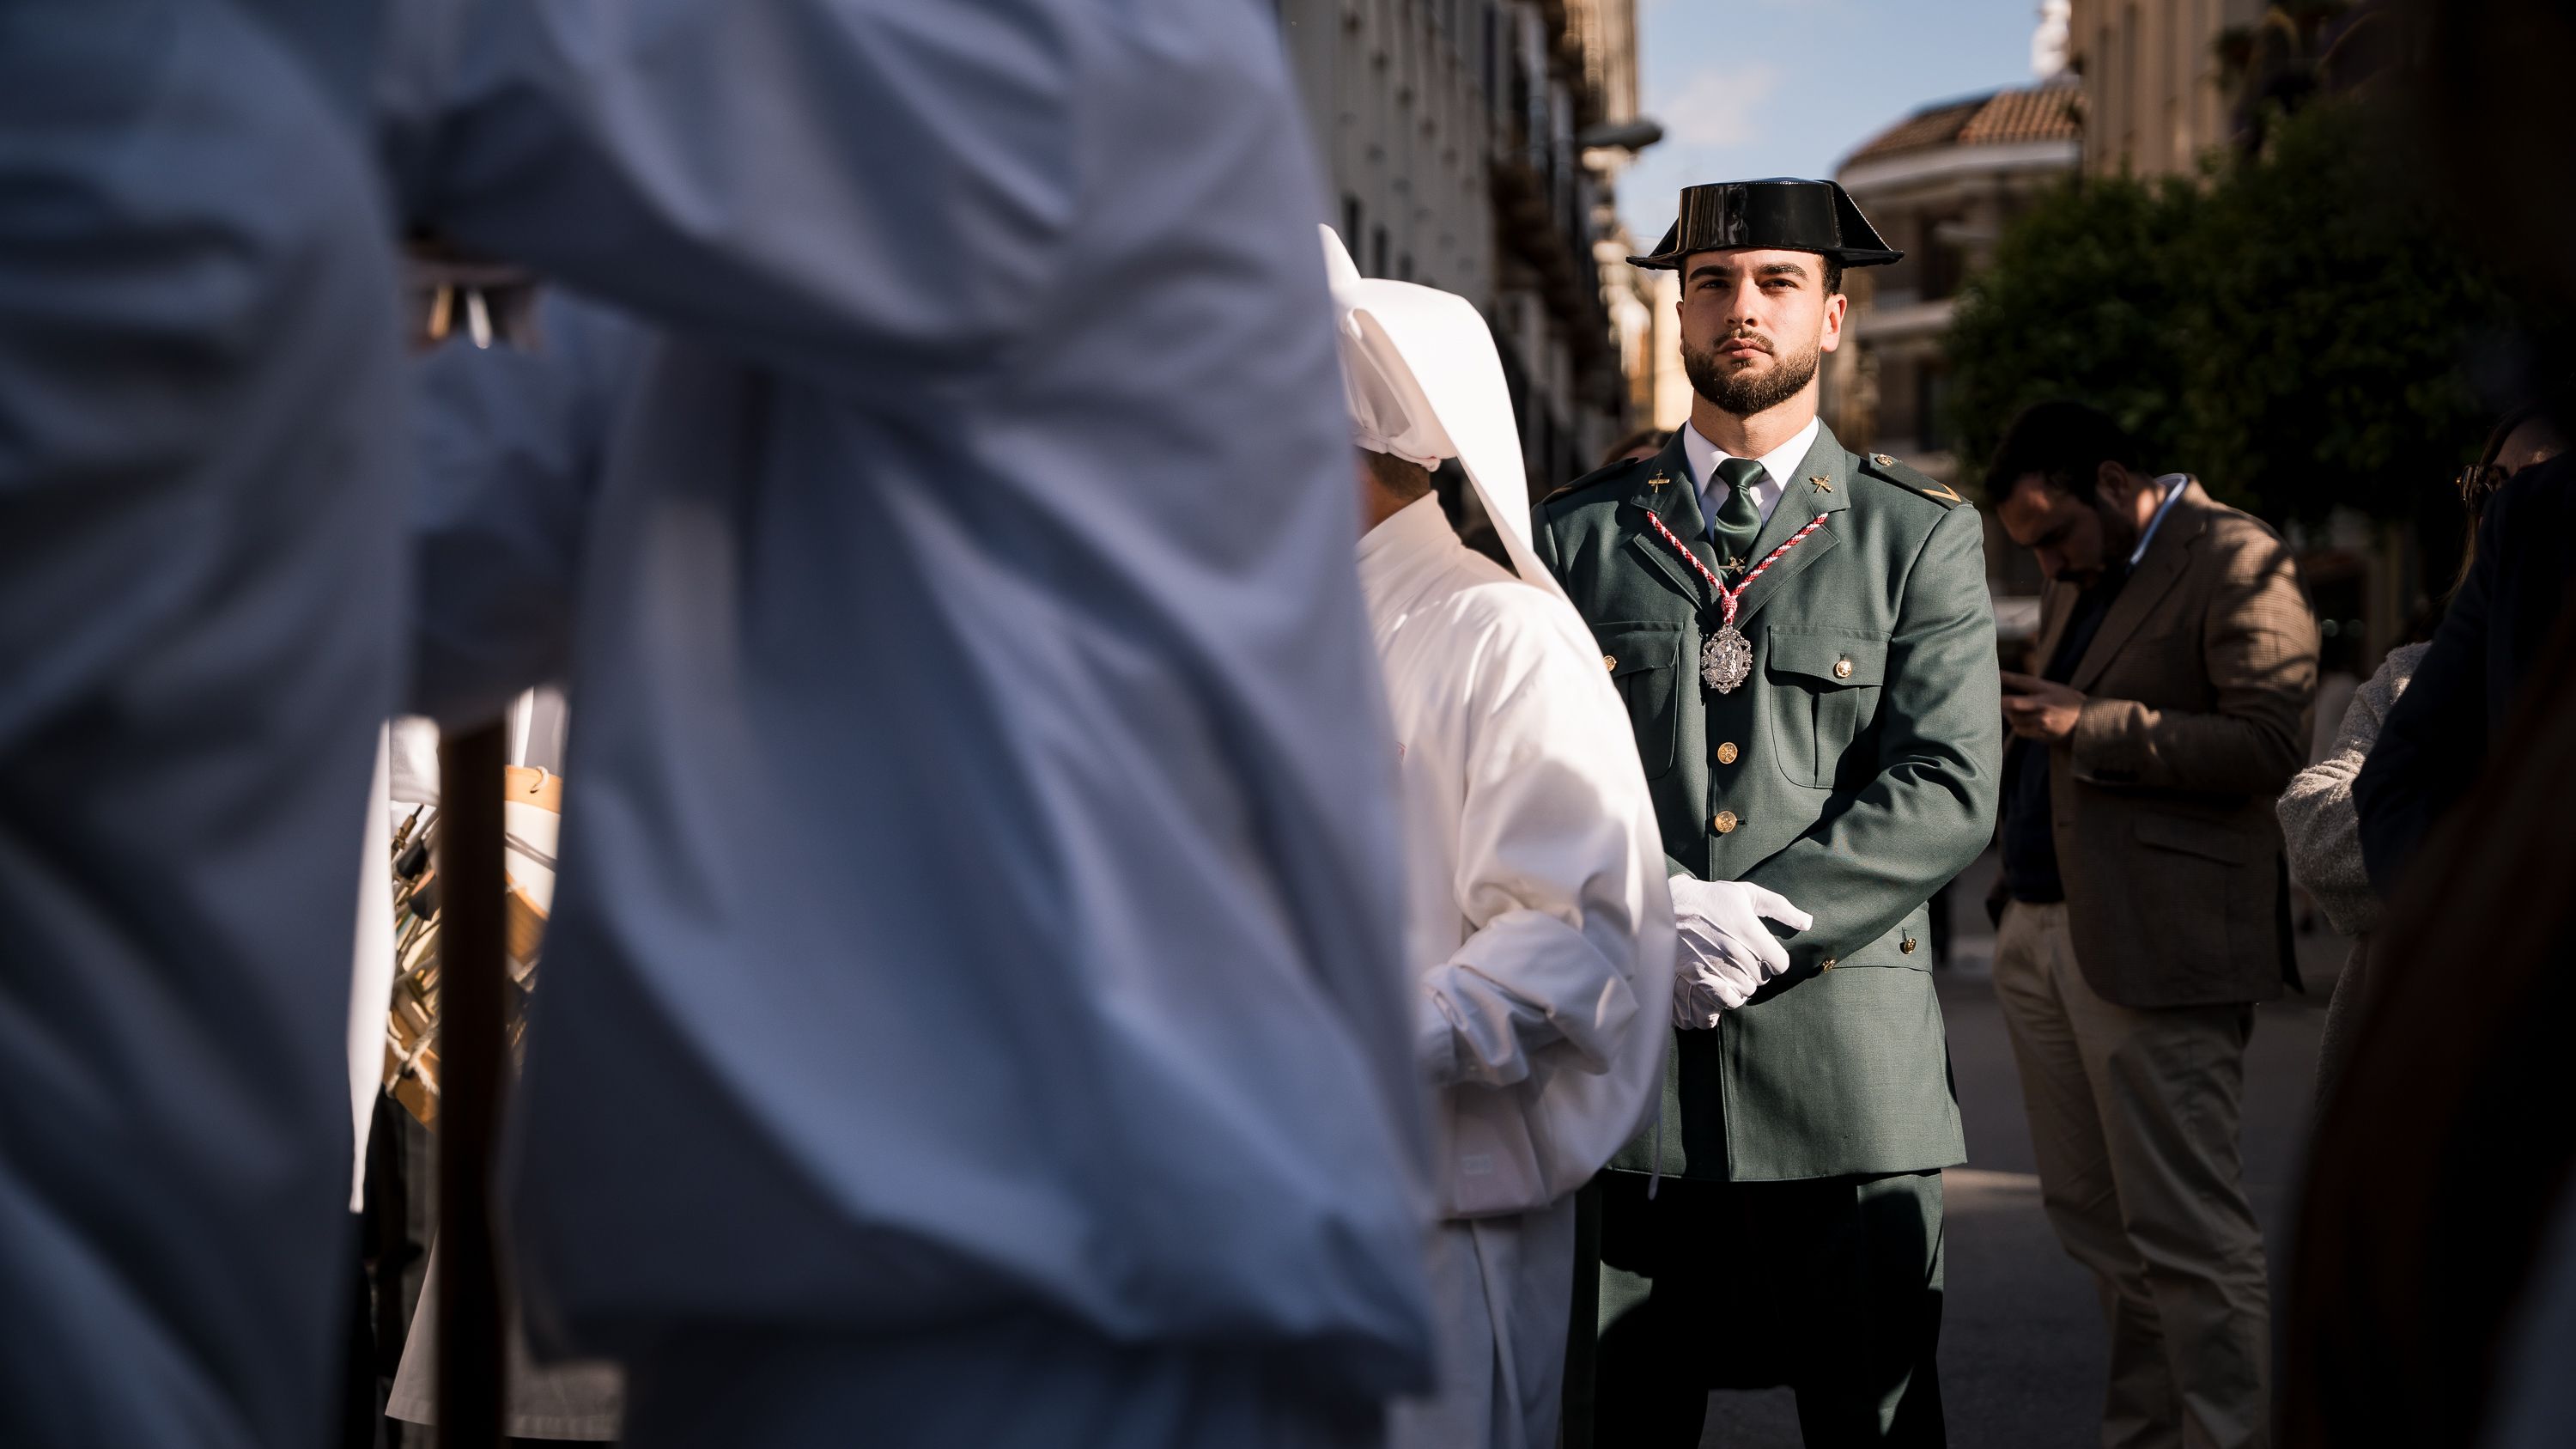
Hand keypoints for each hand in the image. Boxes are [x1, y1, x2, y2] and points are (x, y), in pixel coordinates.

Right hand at [1666, 877, 1812, 1026]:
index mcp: (1750, 931)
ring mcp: (1718, 966)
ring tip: (1735, 971)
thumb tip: (1808, 922)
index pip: (1780, 963)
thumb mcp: (1745, 893)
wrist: (1669, 906)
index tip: (1766, 954)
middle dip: (1758, 971)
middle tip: (1746, 960)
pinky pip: (1727, 1000)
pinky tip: (1725, 984)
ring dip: (1744, 984)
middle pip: (1763, 978)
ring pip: (1747, 990)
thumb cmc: (1710, 898)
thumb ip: (1780, 907)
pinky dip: (1730, 996)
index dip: (1775, 960)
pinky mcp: (1701, 977)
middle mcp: (1736, 951)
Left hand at [2000, 670, 2084, 743]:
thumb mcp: (2053, 688)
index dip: (2007, 678)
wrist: (2087, 722)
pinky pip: (2021, 731)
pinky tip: (2019, 721)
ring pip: (2015, 720)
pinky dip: (2017, 726)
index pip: (2023, 682)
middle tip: (1994, 699)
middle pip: (2013, 704)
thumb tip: (2007, 680)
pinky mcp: (2042, 735)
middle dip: (2000, 702)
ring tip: (2008, 711)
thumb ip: (2032, 687)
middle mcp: (2044, 708)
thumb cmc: (2069, 701)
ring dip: (2008, 715)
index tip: (1996, 674)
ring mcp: (2043, 723)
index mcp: (2047, 692)